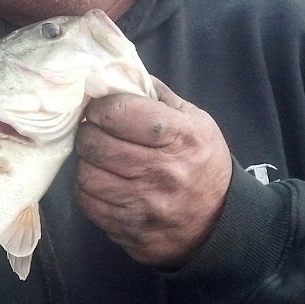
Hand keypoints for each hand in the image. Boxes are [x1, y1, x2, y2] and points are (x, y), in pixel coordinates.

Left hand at [74, 79, 231, 267]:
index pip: (118, 112)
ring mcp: (144, 206)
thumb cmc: (203, 163)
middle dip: (88, 133)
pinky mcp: (129, 230)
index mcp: (180, 137)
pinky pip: (87, 204)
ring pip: (85, 176)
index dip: (101, 107)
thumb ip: (158, 96)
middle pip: (94, 143)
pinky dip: (88, 191)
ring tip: (99, 159)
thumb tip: (118, 73)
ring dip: (86, 164)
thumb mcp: (196, 121)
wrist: (219, 221)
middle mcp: (161, 172)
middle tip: (95, 132)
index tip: (101, 109)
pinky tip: (103, 184)